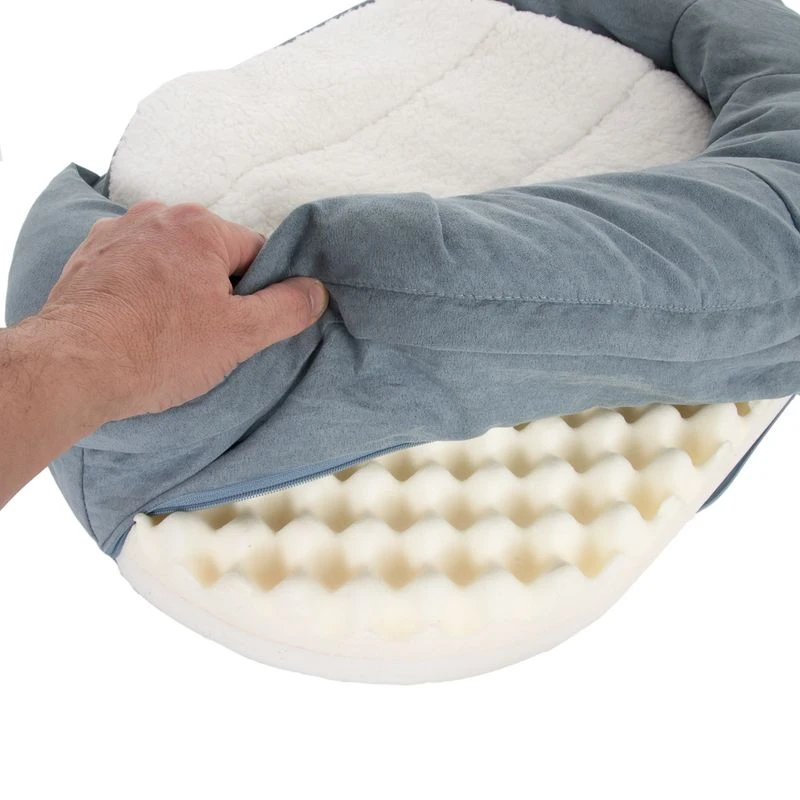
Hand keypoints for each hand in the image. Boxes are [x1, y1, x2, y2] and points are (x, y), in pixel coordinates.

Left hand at [31, 200, 328, 421]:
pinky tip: (138, 325)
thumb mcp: (240, 335)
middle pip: (212, 255)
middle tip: (205, 335)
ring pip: (172, 261)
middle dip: (216, 291)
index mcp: (199, 227)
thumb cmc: (157, 349)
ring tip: (167, 334)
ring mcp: (117, 233)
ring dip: (178, 290)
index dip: (258, 293)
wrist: (73, 367)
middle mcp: (156, 216)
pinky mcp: (89, 256)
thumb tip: (315, 291)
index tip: (242, 325)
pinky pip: (135, 268)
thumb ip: (287, 308)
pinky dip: (143, 291)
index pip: (256, 252)